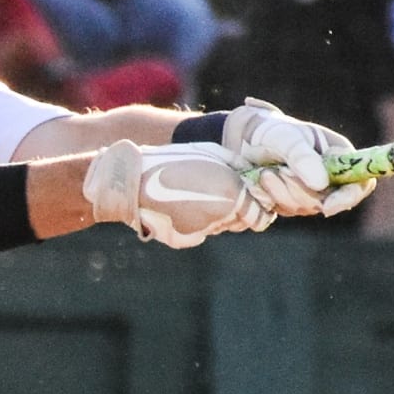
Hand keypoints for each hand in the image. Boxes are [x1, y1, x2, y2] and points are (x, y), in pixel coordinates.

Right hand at [83, 139, 274, 248]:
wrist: (133, 180)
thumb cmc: (174, 160)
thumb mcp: (211, 153)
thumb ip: (237, 167)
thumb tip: (251, 175)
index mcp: (232, 195)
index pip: (261, 216)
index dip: (257, 207)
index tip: (249, 197)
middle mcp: (221, 218)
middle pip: (240, 222)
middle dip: (235, 209)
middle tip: (215, 192)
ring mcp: (201, 231)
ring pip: (219, 226)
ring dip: (214, 214)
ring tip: (191, 194)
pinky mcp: (183, 239)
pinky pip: (199, 232)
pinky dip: (194, 222)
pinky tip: (177, 206)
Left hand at [222, 97, 374, 217]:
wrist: (243, 139)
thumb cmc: (270, 131)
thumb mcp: (286, 138)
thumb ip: (303, 157)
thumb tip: (322, 184)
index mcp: (340, 156)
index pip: (360, 183)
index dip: (347, 198)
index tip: (327, 207)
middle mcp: (330, 176)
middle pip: (328, 201)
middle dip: (299, 192)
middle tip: (274, 173)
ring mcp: (311, 191)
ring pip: (304, 207)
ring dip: (282, 193)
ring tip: (265, 173)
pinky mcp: (291, 201)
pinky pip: (286, 209)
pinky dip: (272, 198)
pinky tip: (260, 181)